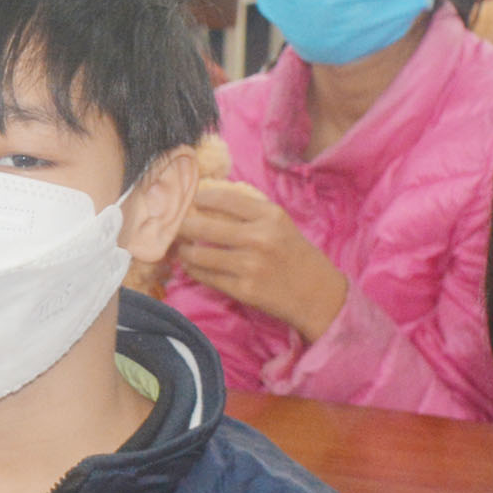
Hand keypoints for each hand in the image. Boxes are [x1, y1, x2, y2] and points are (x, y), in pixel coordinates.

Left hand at [175, 178, 350, 337]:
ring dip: (183, 249)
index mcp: (270, 216)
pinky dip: (193, 269)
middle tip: (174, 224)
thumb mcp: (280, 224)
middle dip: (183, 224)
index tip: (190, 199)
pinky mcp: (244, 289)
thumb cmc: (295, 255)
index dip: (200, 197)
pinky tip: (190, 264)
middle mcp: (259, 238)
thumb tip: (207, 199)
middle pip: (204, 225)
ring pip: (200, 253)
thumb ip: (250, 211)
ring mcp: (250, 265)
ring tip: (180, 246)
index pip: (224, 198)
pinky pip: (206, 276)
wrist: (317, 294)